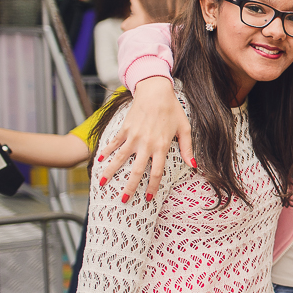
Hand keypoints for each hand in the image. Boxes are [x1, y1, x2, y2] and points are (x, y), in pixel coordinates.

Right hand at [95, 77, 191, 201]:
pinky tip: (98, 161)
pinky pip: (114, 143)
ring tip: (101, 184)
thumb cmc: (173, 110)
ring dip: (110, 172)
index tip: (148, 197)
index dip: (152, 186)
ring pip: (120, 159)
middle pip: (136, 171)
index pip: (156, 172)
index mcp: (161, 146)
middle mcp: (146, 144)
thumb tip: (193, 165)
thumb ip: (187, 148)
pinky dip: (105, 152)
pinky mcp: (124, 129)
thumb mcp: (184, 129)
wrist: (156, 91)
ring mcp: (133, 137)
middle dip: (129, 187)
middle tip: (123, 200)